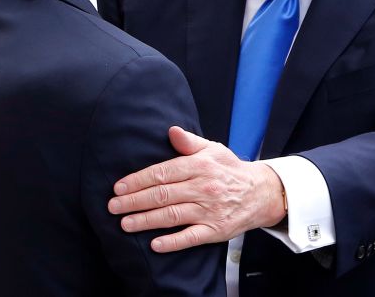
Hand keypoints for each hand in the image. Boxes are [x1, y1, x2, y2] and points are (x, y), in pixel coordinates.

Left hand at [108, 126, 286, 252]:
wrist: (261, 192)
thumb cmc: (230, 170)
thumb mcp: (213, 149)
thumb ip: (190, 142)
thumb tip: (171, 131)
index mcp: (200, 166)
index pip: (162, 173)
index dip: (138, 180)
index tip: (119, 187)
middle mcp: (203, 188)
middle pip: (162, 195)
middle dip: (134, 201)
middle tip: (113, 207)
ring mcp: (209, 210)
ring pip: (171, 215)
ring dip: (145, 220)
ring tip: (124, 223)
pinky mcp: (215, 230)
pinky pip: (190, 237)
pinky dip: (172, 242)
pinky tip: (155, 244)